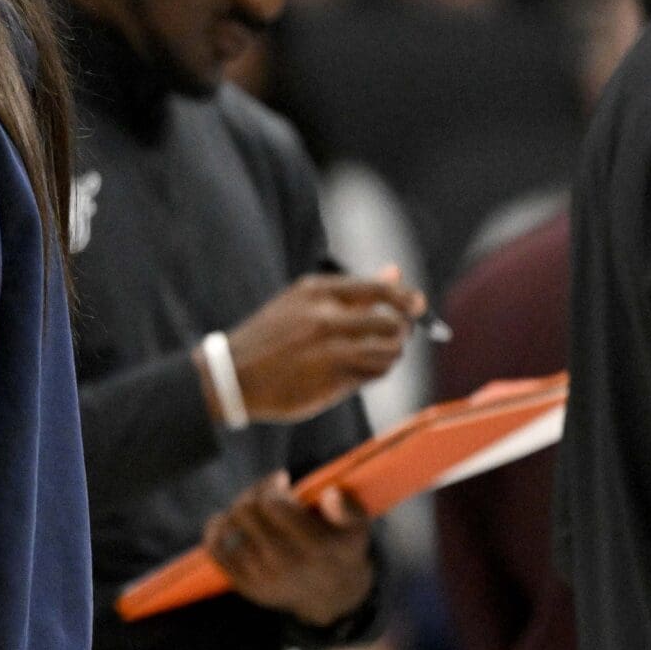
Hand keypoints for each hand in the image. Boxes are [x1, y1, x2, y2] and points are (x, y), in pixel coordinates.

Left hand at [205, 474, 373, 626]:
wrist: (332, 595)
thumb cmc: (341, 548)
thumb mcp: (358, 529)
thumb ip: (350, 510)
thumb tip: (329, 495)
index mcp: (314, 547)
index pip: (272, 504)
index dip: (272, 485)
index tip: (283, 480)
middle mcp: (285, 564)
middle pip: (246, 510)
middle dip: (255, 492)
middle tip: (268, 490)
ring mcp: (262, 577)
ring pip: (230, 524)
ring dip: (240, 507)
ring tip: (256, 505)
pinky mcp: (245, 585)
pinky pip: (216, 550)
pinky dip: (215, 529)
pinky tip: (225, 520)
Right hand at [222, 267, 426, 424]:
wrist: (233, 376)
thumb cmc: (272, 337)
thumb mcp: (304, 303)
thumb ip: (353, 290)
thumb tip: (396, 270)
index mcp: (316, 292)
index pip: (380, 290)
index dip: (406, 299)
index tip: (416, 306)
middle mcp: (324, 318)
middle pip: (391, 323)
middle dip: (401, 330)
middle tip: (396, 335)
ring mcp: (329, 350)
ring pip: (388, 351)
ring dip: (391, 353)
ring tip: (379, 354)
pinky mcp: (332, 379)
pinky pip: (374, 373)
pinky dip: (376, 370)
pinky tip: (363, 368)